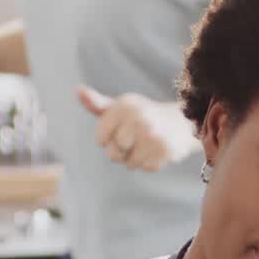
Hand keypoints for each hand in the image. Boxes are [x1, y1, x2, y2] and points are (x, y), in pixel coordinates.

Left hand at [77, 86, 198, 171]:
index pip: (100, 138)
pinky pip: (146, 167)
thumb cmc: (142, 116)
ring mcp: (153, 135)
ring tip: (146, 144)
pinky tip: (157, 150)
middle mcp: (139, 118)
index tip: (119, 130)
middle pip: (113, 153)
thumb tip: (78, 91)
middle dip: (120, 152)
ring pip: (129, 163)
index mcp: (125, 106)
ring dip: (135, 159)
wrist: (181, 122)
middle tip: (133, 140)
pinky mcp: (165, 150)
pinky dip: (149, 163)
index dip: (107, 139)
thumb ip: (97, 104)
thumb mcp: (120, 107)